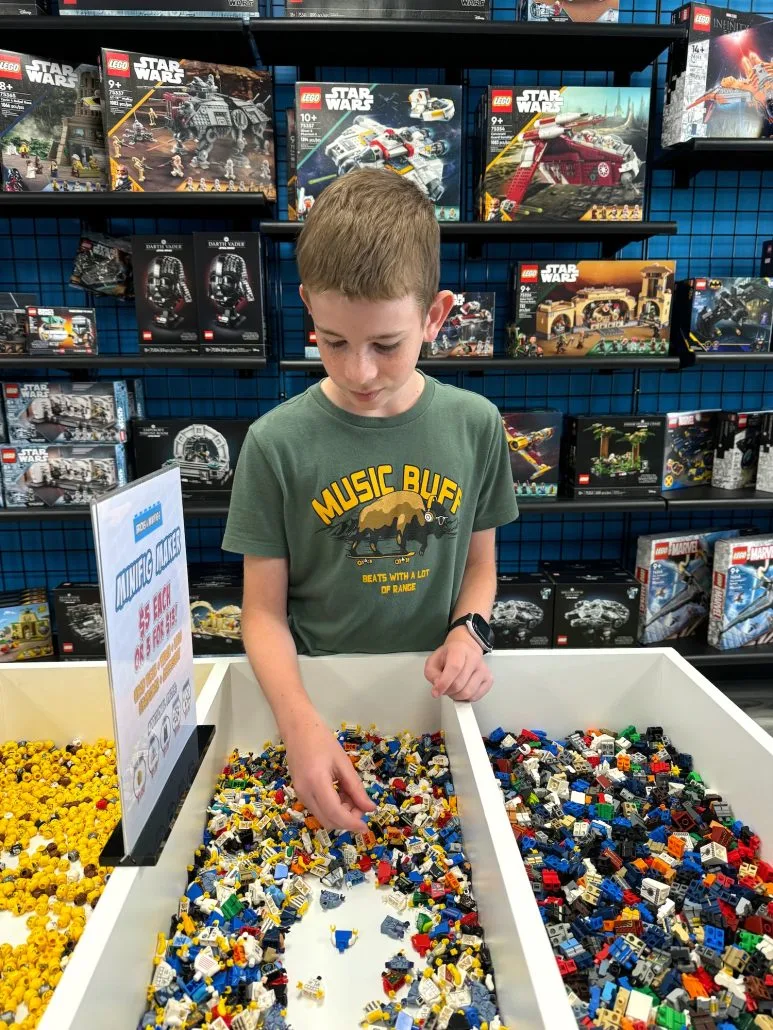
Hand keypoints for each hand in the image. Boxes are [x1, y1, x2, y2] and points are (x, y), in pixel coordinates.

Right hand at [283, 715, 375, 833]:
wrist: (297, 728)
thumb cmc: (322, 740)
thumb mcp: (343, 763)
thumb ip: (356, 788)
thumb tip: (369, 808)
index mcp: (316, 783)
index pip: (335, 814)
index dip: (352, 823)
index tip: (366, 826)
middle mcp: (304, 793)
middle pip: (328, 821)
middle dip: (347, 820)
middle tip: (361, 806)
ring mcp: (299, 794)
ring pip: (322, 817)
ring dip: (340, 814)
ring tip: (351, 796)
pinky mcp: (299, 792)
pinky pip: (317, 808)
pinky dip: (331, 808)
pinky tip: (340, 793)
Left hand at [424, 627, 493, 701]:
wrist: (465, 650)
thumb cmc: (449, 656)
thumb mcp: (433, 661)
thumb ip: (431, 674)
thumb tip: (438, 686)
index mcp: (459, 649)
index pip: (454, 668)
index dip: (444, 683)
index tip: (436, 692)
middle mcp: (474, 658)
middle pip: (459, 684)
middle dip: (448, 691)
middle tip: (444, 688)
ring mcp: (483, 669)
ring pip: (468, 692)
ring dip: (456, 696)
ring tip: (453, 688)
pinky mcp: (488, 679)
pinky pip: (476, 697)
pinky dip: (466, 698)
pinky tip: (462, 689)